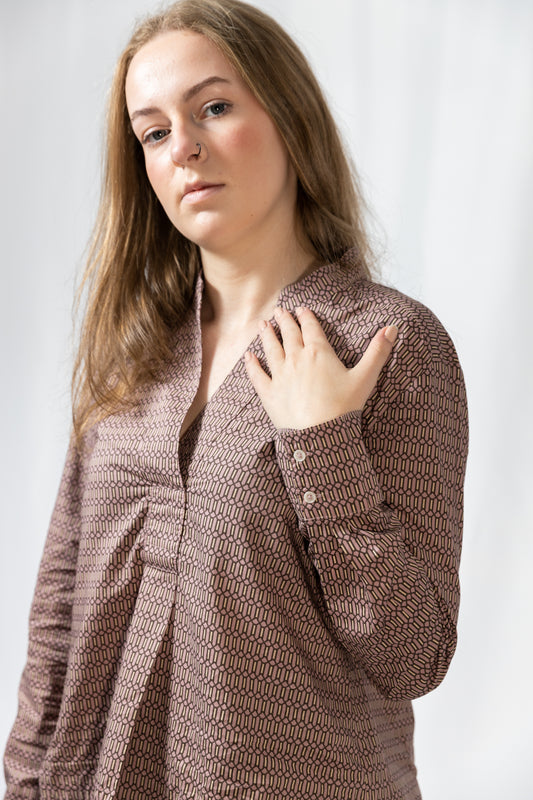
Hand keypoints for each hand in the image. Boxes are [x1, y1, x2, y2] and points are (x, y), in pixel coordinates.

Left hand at [244, 306, 396, 429]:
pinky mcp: (269, 393)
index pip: (311, 328)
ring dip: (266, 335)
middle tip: (279, 310)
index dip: (306, 317)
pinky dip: (252, 364)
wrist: (320, 435)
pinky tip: (248, 357)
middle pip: (288, 334)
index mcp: (319, 353)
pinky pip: (257, 375)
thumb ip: (378, 352)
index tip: (301, 309)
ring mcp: (280, 376)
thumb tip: (393, 328)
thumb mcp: (365, 378)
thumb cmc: (344, 408)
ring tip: (262, 325)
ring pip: (271, 349)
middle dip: (284, 321)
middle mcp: (296, 359)